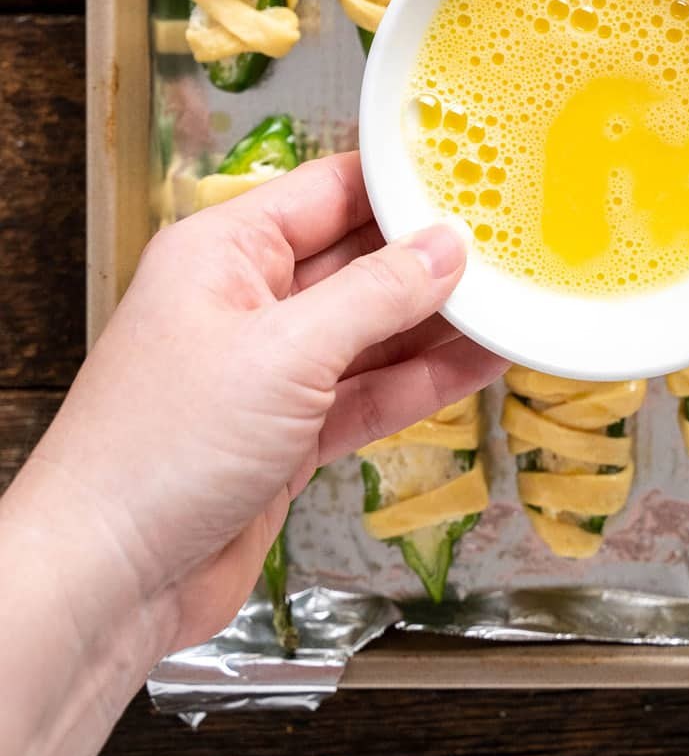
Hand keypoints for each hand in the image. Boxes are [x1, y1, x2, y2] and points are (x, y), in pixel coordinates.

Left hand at [18, 152, 503, 657]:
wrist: (106, 579)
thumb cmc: (162, 449)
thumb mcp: (285, 353)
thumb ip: (375, 297)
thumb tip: (446, 248)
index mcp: (224, 251)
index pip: (329, 191)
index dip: (403, 185)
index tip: (478, 176)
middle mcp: (246, 301)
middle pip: (357, 260)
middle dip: (431, 258)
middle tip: (514, 246)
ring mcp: (268, 371)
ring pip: (370, 332)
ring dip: (436, 325)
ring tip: (515, 304)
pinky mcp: (286, 435)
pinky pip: (366, 392)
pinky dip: (418, 383)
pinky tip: (478, 366)